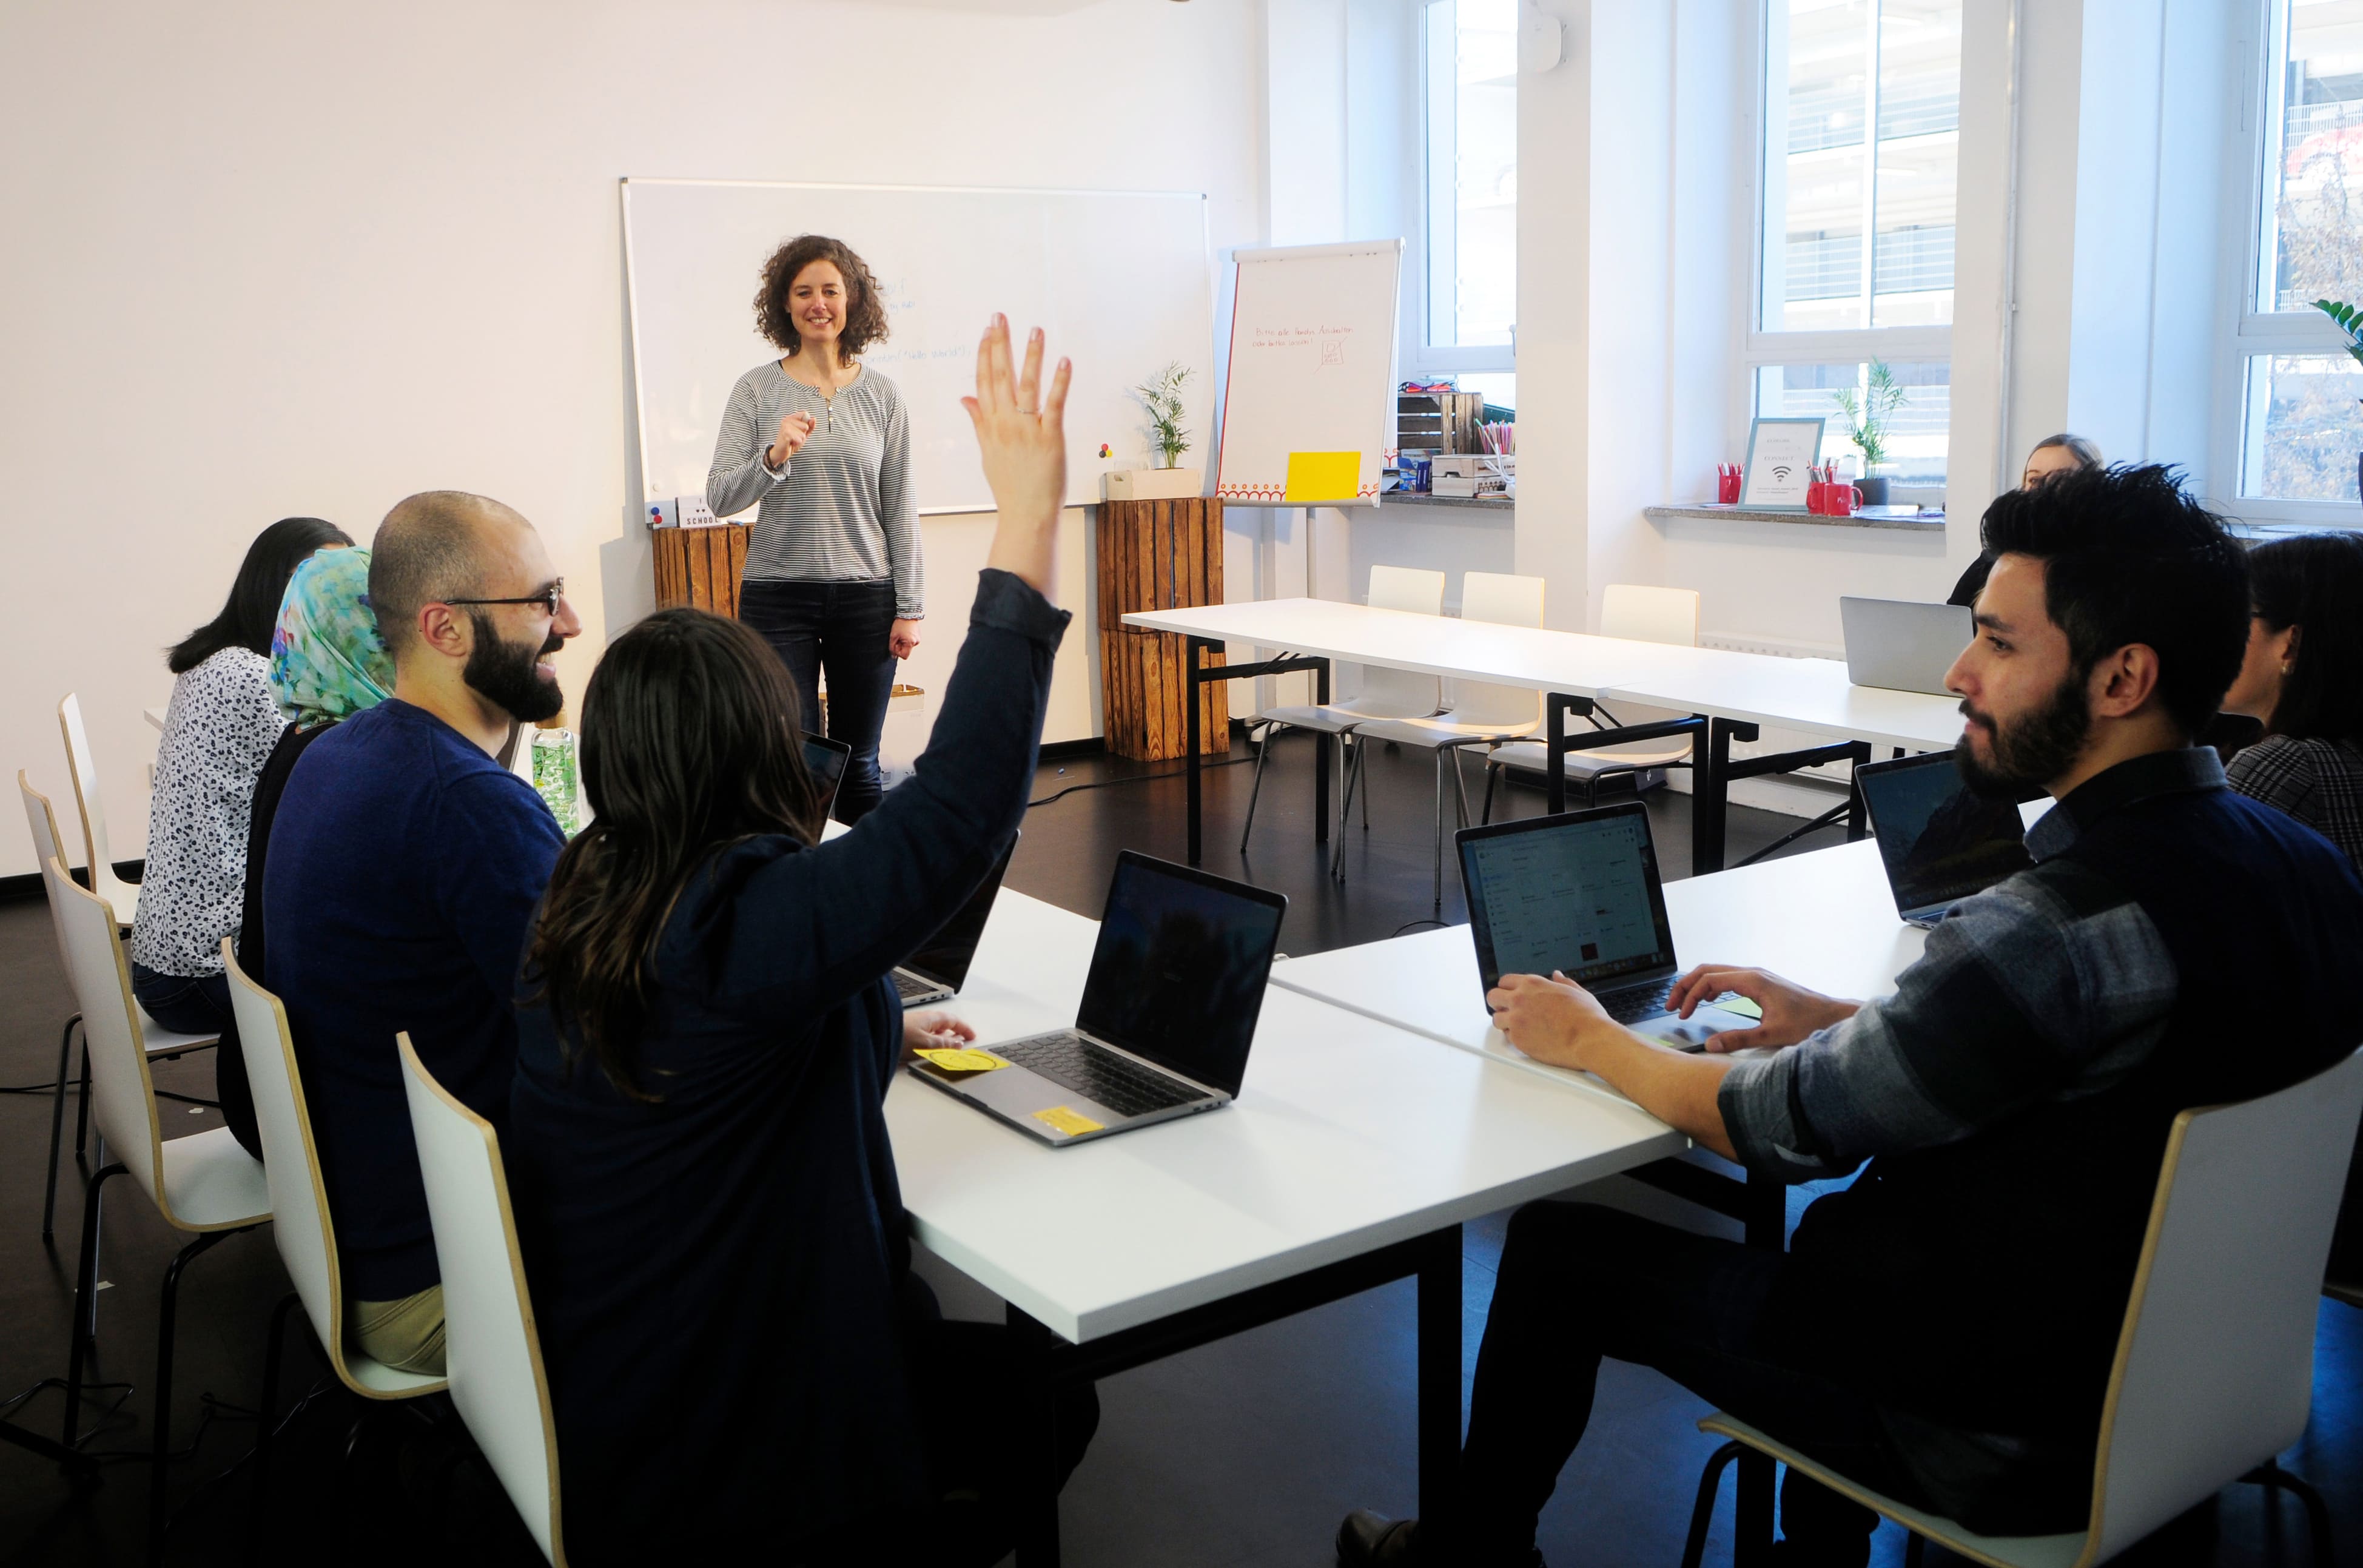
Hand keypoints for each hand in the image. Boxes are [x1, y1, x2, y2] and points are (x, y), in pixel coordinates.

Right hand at [767, 410, 816, 468]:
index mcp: (791, 418)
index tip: (800, 430)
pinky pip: (798, 438)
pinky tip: (791, 443)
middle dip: (803, 434)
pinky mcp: (785, 434)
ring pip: (802, 433)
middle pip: (805, 426)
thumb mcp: (803, 434)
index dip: (807, 424)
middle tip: (795, 437)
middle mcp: (787, 420)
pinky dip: (797, 443)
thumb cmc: (791, 443)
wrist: (781, 453)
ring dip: (800, 440)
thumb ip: (810, 427)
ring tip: (792, 441)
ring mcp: (785, 426)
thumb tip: (814, 419)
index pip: (805, 414)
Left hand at [889, 618, 920, 658]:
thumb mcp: (893, 636)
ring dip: (903, 642)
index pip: (904, 656)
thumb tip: (893, 656)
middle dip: (900, 646)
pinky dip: (907, 639)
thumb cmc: (900, 623)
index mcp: (911, 643)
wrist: (908, 613)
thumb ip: (892, 647)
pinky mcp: (918, 636)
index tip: (896, 644)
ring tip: (901, 634)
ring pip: (908, 646)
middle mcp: (916, 642)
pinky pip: (911, 642)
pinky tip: (905, 632)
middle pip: (906, 651)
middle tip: (898, 637)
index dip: (898, 652)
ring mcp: (918, 639)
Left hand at [901, 1010, 976, 1061]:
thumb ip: (943, 1044)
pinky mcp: (909, 1030)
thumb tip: (957, 1043)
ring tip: (951, 1044)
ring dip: (946, 1035)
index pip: (955, 1021)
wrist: (878, 1032)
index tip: (972, 1036)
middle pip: (946, 1023)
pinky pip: (929, 1032)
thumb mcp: (926, 1043)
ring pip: (937, 1028)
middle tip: (964, 1039)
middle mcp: (926, 1018)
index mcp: (933, 1018)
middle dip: (957, 1031)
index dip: (965, 1029)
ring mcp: (917, 1023)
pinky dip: (936, 1038)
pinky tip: (932, 1046)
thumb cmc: (900, 1035)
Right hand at [965, 315, 1068, 594]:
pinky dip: (1059, 382)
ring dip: (1031, 355)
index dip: (985, 354)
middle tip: (1000, 316)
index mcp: (990, 425)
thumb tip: (964, 397)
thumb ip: (978, 421)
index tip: (986, 330)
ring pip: (1026, 385)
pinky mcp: (1050, 438)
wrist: (1026, 514)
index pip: (983, 382)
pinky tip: (1064, 361)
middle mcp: (1005, 423)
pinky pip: (1054, 404)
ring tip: (1035, 329)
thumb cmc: (1009, 485)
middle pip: (1000, 376)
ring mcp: (1027, 430)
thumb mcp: (987, 452)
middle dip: (1000, 344)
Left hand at [1485, 971, 1620, 1070]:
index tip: (1510, 994)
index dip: (1508, 988)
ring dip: (1504, 1021)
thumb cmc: (1587, 1017)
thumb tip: (1557, 976)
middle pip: (1493, 997)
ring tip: (1517, 1025)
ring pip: (1496, 1018)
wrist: (1589, 1039)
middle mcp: (1520, 999)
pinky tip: (1526, 1036)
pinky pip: (1507, 1036)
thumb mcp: (1577, 991)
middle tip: (1506, 1009)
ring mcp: (1517, 1020)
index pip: (1505, 981)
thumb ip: (1563, 982)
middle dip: (1498, 1002)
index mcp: (1533, 984)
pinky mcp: (1518, 1039)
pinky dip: (1514, 1037)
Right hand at [1665, 964, 1856, 1052]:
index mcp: (1753, 981)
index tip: (1681, 1014)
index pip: (1709, 980)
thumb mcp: (1771, 1035)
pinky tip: (1707, 1000)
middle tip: (1671, 1004)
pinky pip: (1727, 978)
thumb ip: (1738, 1039)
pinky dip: (1710, 986)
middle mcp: (1753, 974)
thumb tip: (1711, 1045)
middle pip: (1708, 970)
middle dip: (1685, 985)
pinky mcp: (1760, 983)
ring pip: (1717, 972)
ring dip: (1697, 985)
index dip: (1690, 996)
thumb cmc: (1808, 1023)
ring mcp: (1757, 976)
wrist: (1832, 1016)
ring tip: (1683, 1003)